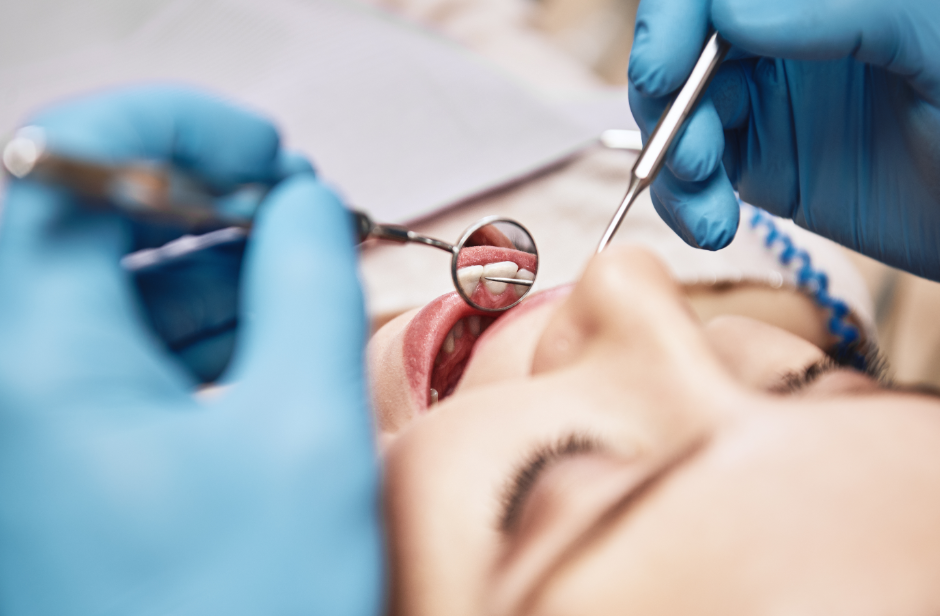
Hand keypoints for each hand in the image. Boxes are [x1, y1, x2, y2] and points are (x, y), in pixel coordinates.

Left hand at [0, 87, 381, 614]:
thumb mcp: (306, 429)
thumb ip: (309, 284)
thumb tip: (305, 206)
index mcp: (35, 366)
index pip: (68, 168)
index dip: (175, 129)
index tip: (261, 146)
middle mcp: (5, 385)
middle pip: (83, 220)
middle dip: (197, 190)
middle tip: (289, 196)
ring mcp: (27, 423)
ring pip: (102, 283)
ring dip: (202, 252)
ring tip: (293, 253)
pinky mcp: (60, 456)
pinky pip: (115, 346)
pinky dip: (190, 314)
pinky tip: (261, 316)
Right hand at [627, 0, 939, 279]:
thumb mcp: (935, 44)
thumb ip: (843, 11)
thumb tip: (732, 11)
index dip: (673, 23)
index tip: (663, 72)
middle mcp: (785, 38)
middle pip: (682, 53)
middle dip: (669, 107)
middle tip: (689, 157)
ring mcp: (769, 100)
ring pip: (679, 117)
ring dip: (673, 166)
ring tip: (707, 211)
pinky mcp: (762, 162)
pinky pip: (695, 175)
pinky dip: (686, 202)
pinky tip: (711, 226)